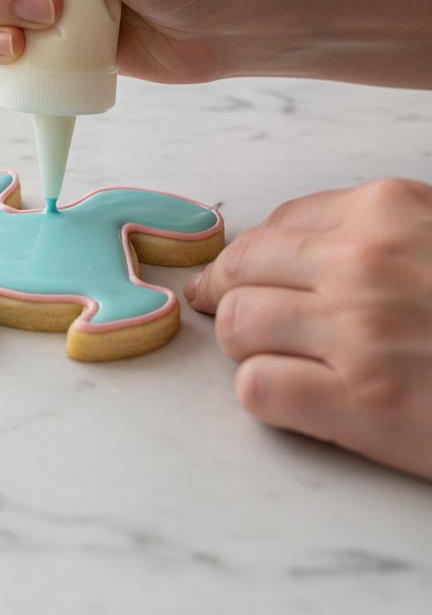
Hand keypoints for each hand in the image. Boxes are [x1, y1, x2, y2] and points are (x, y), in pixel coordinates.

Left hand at [185, 179, 431, 479]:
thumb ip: (381, 233)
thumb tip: (290, 248)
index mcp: (389, 211)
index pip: (275, 226)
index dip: (251, 257)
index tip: (239, 275)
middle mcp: (364, 262)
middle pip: (243, 268)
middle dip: (228, 294)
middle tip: (226, 313)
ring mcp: (359, 332)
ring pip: (238, 323)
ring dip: (244, 344)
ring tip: (268, 356)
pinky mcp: (362, 404)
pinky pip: (259, 388)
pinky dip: (264, 394)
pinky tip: (292, 397)